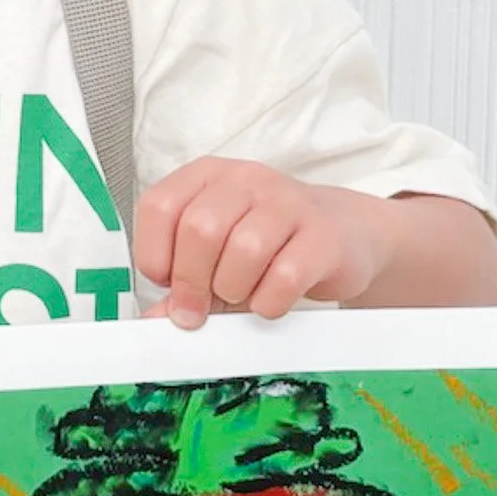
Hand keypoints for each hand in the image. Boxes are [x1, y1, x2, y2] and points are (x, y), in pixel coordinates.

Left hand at [133, 158, 389, 328]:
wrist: (343, 233)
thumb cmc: (268, 244)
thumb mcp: (217, 254)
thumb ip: (182, 282)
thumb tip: (153, 320)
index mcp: (208, 175)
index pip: (159, 206)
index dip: (154, 254)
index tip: (167, 282)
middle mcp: (246, 180)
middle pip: (200, 229)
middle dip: (191, 283)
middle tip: (197, 309)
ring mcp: (288, 203)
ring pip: (244, 250)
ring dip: (233, 290)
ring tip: (241, 295)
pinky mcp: (323, 236)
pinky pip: (286, 277)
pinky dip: (269, 302)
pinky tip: (270, 301)